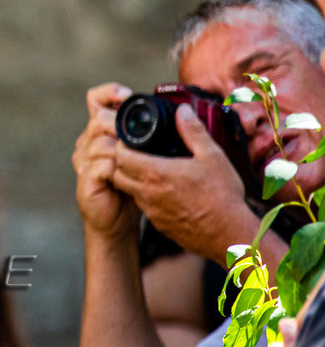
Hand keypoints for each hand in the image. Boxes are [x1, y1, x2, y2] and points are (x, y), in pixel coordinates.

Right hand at [72, 83, 139, 240]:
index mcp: (101, 131)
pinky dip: (118, 169)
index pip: (96, 99)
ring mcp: (85, 161)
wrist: (116, 222)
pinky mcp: (86, 180)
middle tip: (142, 135)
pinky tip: (132, 175)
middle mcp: (88, 142)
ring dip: (123, 150)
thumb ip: (153, 135)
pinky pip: (101, 167)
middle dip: (121, 124)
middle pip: (98, 118)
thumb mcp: (145, 156)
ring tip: (142, 159)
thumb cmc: (131, 187)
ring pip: (101, 143)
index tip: (127, 95)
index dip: (109, 93)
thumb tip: (182, 112)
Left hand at [113, 105, 254, 264]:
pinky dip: (146, 197)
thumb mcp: (212, 156)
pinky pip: (143, 207)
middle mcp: (147, 193)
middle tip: (137, 153)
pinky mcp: (158, 225)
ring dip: (132, 180)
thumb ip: (193, 131)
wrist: (230, 234)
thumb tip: (182, 111)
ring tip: (151, 171)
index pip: (120, 155)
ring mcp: (151, 211)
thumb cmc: (222, 196)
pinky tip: (164, 192)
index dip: (122, 145)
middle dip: (122, 161)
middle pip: (117, 173)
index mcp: (156, 173)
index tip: (131, 140)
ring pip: (128, 191)